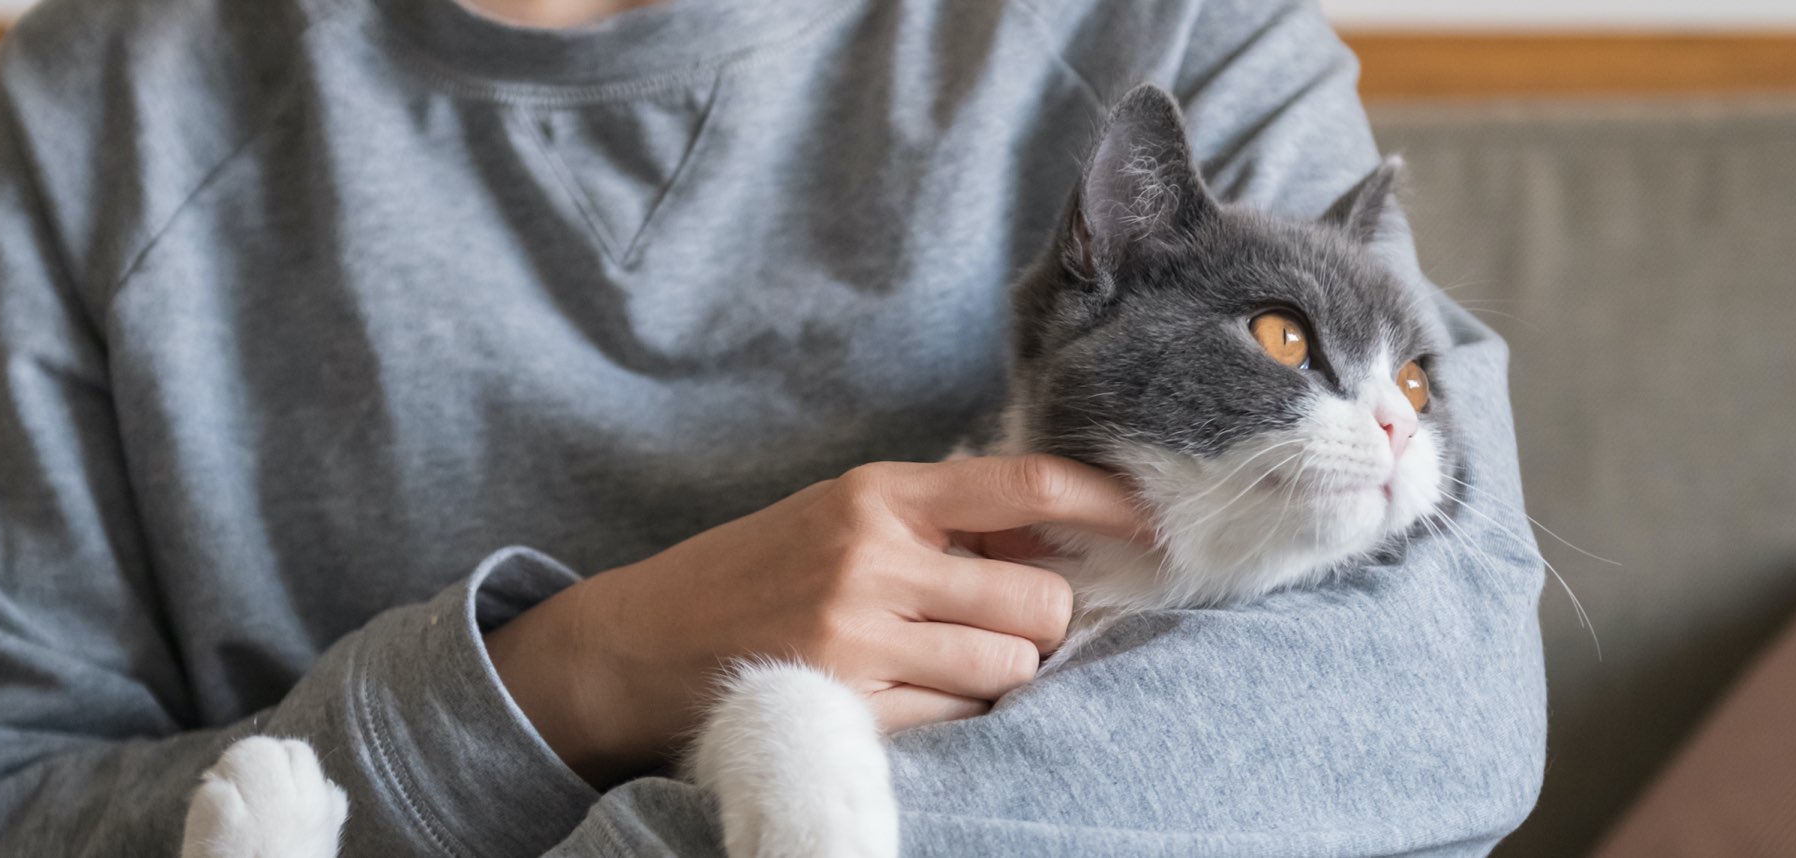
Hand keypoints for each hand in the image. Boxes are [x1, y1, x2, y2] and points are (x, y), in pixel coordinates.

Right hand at [484, 455, 1149, 785]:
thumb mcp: (840, 519)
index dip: (1108, 503)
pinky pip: (956, 721)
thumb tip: (1063, 533)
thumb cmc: (751, 576)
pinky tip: (901, 698)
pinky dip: (951, 717)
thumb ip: (941, 522)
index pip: (1025, 483)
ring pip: (1009, 670)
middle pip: (1040, 599)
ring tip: (942, 665)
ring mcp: (858, 636)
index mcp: (878, 494)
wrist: (634, 646)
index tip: (1160, 526)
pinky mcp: (845, 706)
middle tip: (1001, 627)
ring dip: (998, 678)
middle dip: (1038, 624)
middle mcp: (873, 557)